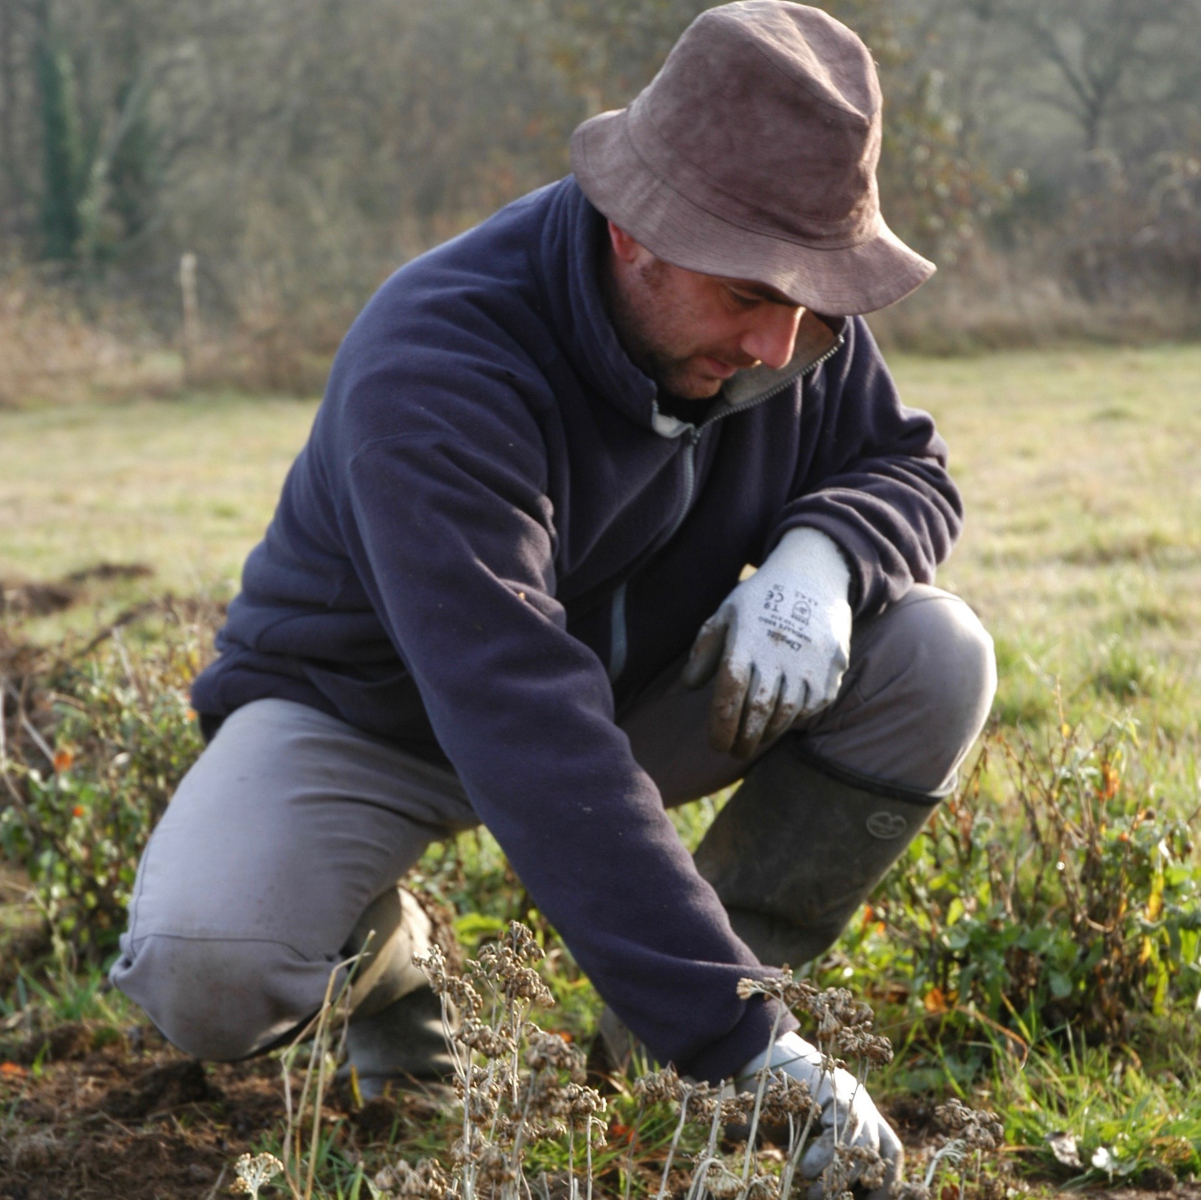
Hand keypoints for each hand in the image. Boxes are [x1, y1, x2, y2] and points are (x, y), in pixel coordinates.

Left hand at [681, 527, 851, 757]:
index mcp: (746, 641)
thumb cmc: (759, 600)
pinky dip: (794, 719)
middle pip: (758, 710)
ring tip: (753, 740)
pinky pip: (811, 706)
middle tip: (733, 751)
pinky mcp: (831, 668)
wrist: (813, 577)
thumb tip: (689, 686)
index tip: (716, 744)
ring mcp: (809, 662)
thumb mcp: (725, 615)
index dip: (721, 725)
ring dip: (767, 734)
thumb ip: (704, 650)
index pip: (729, 694)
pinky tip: (780, 721)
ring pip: (786, 714)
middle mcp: (778, 653)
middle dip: (743, 739)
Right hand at [738, 1030, 902, 1199]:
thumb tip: (826, 1193)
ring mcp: (850, 1094)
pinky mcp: (831, 1089)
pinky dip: (823, 1155)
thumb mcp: (802, 1136)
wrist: (757, 1053)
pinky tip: (805, 1170)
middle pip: (885, 1151)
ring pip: (865, 1145)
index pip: (889, 1152)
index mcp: (861, 1115)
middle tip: (836, 1199)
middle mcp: (862, 1103)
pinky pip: (839, 1128)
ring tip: (813, 1193)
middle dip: (868, 1186)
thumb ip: (821, 1158)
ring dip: (841, 1176)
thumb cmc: (776, 1101)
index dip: (886, 1184)